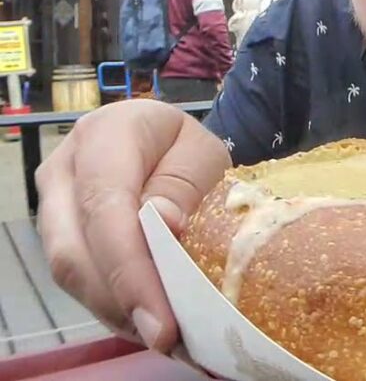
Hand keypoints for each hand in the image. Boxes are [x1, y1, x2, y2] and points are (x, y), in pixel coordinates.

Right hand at [35, 99, 230, 351]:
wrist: (160, 140)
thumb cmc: (184, 145)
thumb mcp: (202, 152)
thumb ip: (184, 182)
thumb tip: (164, 223)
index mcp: (104, 136)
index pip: (106, 207)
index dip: (130, 268)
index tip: (162, 318)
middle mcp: (64, 171)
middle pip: (74, 250)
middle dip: (120, 303)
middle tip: (168, 339)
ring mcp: (54, 206)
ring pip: (71, 272)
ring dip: (116, 312)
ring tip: (166, 338)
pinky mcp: (60, 236)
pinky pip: (79, 280)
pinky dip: (114, 308)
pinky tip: (149, 324)